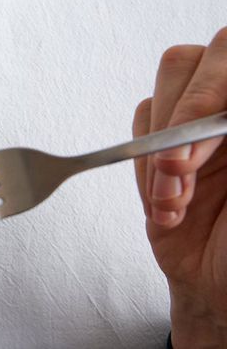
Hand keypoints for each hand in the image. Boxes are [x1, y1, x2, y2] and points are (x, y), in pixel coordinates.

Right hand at [133, 28, 226, 347]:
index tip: (199, 139)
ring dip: (157, 151)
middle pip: (193, 61)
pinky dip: (142, 171)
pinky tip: (167, 205)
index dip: (208, 93)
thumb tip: (209, 114)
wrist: (218, 292)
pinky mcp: (159, 146)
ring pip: (160, 94)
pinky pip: (136, 129)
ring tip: (176, 199)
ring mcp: (196, 127)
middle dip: (181, 122)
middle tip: (179, 172)